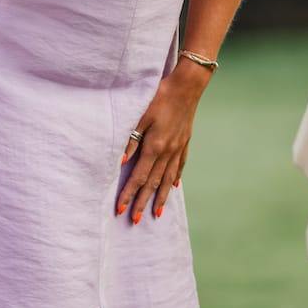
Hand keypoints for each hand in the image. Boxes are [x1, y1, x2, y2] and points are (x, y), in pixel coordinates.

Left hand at [117, 64, 205, 223]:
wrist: (187, 86)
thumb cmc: (159, 97)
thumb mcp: (140, 115)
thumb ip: (130, 139)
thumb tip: (120, 162)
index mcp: (155, 147)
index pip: (139, 177)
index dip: (129, 194)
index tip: (120, 209)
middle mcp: (168, 152)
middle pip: (153, 183)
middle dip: (143, 203)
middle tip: (135, 221)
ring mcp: (178, 149)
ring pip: (168, 179)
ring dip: (160, 197)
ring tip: (156, 213)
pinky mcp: (185, 142)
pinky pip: (179, 166)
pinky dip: (175, 179)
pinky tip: (173, 188)